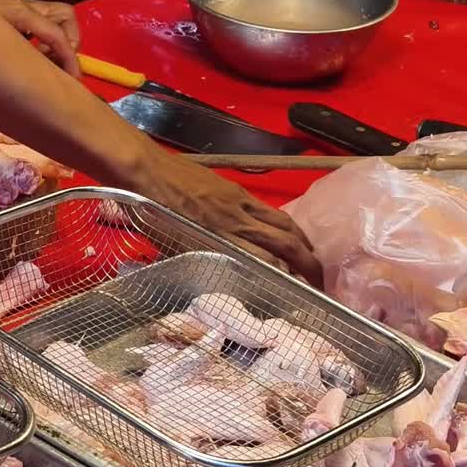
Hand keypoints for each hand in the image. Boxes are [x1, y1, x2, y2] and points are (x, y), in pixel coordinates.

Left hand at [0, 0, 81, 76]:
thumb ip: (6, 55)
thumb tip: (27, 76)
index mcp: (19, 13)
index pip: (56, 34)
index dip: (69, 58)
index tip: (73, 79)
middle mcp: (24, 5)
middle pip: (65, 15)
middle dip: (69, 41)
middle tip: (55, 63)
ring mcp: (19, 4)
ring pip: (56, 15)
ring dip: (57, 38)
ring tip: (43, 59)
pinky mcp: (13, 7)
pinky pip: (39, 19)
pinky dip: (42, 36)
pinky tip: (28, 51)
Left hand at [129, 145, 321, 285]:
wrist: (146, 172)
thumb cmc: (150, 213)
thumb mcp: (174, 248)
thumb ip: (199, 260)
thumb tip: (217, 274)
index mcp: (219, 241)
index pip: (266, 263)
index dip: (286, 279)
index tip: (297, 295)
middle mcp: (236, 224)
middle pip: (285, 245)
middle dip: (307, 265)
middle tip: (320, 283)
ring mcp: (239, 205)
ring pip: (284, 225)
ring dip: (304, 244)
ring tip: (313, 259)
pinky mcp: (236, 191)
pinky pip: (270, 211)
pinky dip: (286, 225)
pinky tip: (291, 234)